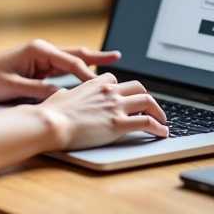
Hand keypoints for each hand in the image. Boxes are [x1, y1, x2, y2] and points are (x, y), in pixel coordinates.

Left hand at [0, 39, 121, 101]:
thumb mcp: (14, 88)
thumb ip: (39, 92)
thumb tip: (62, 98)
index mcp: (38, 51)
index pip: (70, 63)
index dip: (87, 75)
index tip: (102, 86)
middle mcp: (42, 50)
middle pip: (75, 54)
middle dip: (97, 57)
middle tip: (118, 56)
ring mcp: (40, 56)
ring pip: (71, 59)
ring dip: (89, 62)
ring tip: (110, 62)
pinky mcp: (37, 64)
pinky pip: (62, 67)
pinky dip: (76, 69)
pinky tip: (86, 73)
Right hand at [39, 73, 168, 149]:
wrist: (52, 123)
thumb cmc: (51, 112)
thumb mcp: (60, 96)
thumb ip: (68, 95)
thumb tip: (63, 96)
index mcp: (94, 84)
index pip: (115, 80)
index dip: (122, 89)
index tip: (125, 98)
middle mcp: (109, 92)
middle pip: (138, 87)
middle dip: (146, 98)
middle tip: (150, 108)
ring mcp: (115, 107)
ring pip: (147, 101)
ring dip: (158, 111)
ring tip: (162, 121)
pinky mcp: (119, 124)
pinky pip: (147, 122)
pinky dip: (158, 127)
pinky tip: (162, 133)